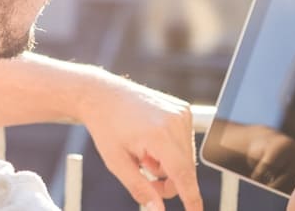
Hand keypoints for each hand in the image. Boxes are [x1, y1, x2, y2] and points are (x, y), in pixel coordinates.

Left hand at [77, 76, 202, 210]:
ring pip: (186, 158)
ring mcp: (182, 113)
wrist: (103, 95)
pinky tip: (151, 140)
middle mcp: (176, 121)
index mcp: (159, 134)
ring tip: (144, 152)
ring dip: (168, 164)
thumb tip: (158, 210)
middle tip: (145, 176)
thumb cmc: (106, 126)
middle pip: (186, 169)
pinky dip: (171, 150)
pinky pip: (185, 143)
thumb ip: (140, 189)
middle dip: (168, 181)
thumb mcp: (116, 162)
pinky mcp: (184, 110)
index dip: (191, 198)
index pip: (183, 174)